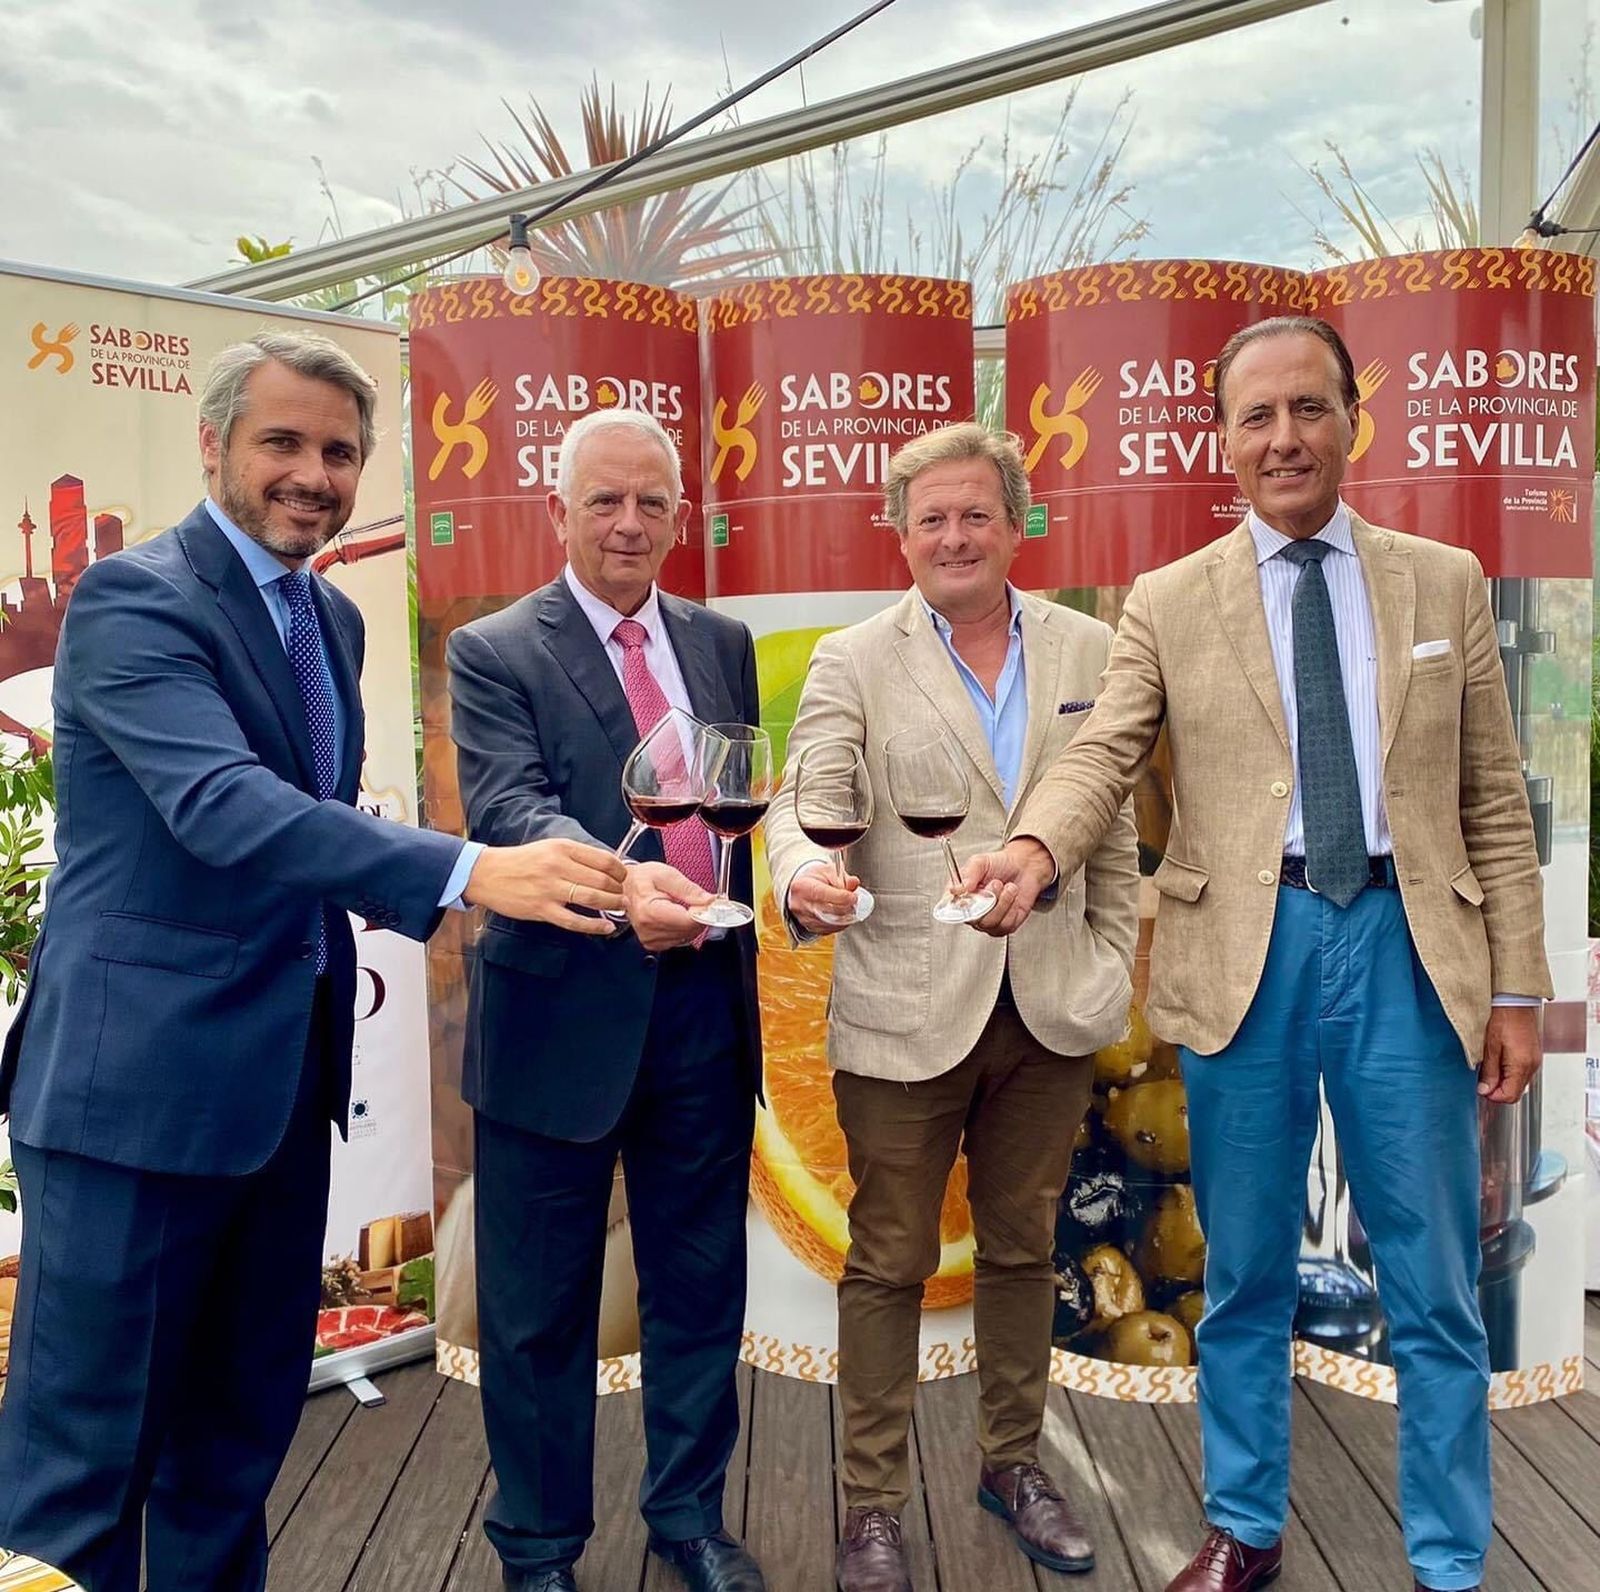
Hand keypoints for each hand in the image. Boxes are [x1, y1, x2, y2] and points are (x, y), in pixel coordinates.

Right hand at [463, 838, 625, 933]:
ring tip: (620, 908)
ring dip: (612, 905)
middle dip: (619, 891)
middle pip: (602, 880)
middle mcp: (558, 866)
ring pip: (592, 899)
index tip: (624, 878)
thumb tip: (606, 867)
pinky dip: (594, 926)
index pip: (604, 859)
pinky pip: (574, 921)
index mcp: (563, 848)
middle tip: (624, 896)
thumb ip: (576, 856)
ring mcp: (550, 889)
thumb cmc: (521, 861)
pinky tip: (605, 928)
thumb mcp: (550, 847)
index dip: (620, 871)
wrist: (488, 874)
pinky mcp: (542, 909)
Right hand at [624, 861, 713, 951]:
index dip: (705, 912)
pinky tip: (677, 916)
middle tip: (700, 901)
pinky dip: (684, 929)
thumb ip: (689, 889)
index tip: (713, 904)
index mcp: (650, 911)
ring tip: (684, 906)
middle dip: (700, 916)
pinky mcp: (653, 944)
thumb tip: (709, 901)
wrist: (623, 887)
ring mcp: (650, 939)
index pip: (688, 921)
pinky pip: (679, 940)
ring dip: (692, 923)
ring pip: (687, 937)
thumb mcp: (666, 874)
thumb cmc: (641, 879)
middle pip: (689, 930)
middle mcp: (648, 929)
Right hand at [787, 864, 862, 936]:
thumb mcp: (827, 871)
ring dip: (845, 917)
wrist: (802, 889)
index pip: (822, 894)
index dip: (841, 897)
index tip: (853, 897)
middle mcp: (800, 904)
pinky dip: (840, 924)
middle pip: (827, 910)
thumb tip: (854, 882)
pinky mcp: (810, 927)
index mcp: (802, 886)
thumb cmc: (814, 879)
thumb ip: (842, 878)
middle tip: (854, 902)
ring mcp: (804, 918)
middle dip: (845, 907)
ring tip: (850, 908)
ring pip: (830, 923)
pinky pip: (829, 930)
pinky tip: (844, 916)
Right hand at [958, 837, 1055, 936]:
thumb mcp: (981, 862)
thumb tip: (957, 889)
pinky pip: (1006, 925)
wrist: (1024, 866)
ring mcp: (988, 921)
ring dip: (1003, 902)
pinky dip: (1012, 909)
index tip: (967, 899)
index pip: (949, 908)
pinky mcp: (1005, 926)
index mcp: (961, 896)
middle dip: (987, 900)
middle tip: (996, 883)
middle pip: (972, 918)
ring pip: (990, 923)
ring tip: (1009, 887)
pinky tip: (1013, 897)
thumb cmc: (1000, 864)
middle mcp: (973, 911)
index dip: (957, 906)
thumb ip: (969, 874)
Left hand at [1478, 1005, 1542, 1103]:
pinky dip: (1508, 1070)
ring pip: (1518, 1081)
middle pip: (1515, 1091)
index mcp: (1522, 1065)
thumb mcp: (1489, 1046)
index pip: (1510, 1096)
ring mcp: (1534, 1059)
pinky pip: (1521, 1070)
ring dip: (1502, 1079)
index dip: (1493, 1096)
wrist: (1514, 1000)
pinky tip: (1497, 1060)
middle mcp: (1532, 1065)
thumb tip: (1485, 1090)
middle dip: (1497, 1089)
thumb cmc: (1502, 1018)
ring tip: (1488, 1066)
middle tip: (1482, 1078)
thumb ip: (1489, 1071)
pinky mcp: (1532, 1053)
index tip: (1480, 1089)